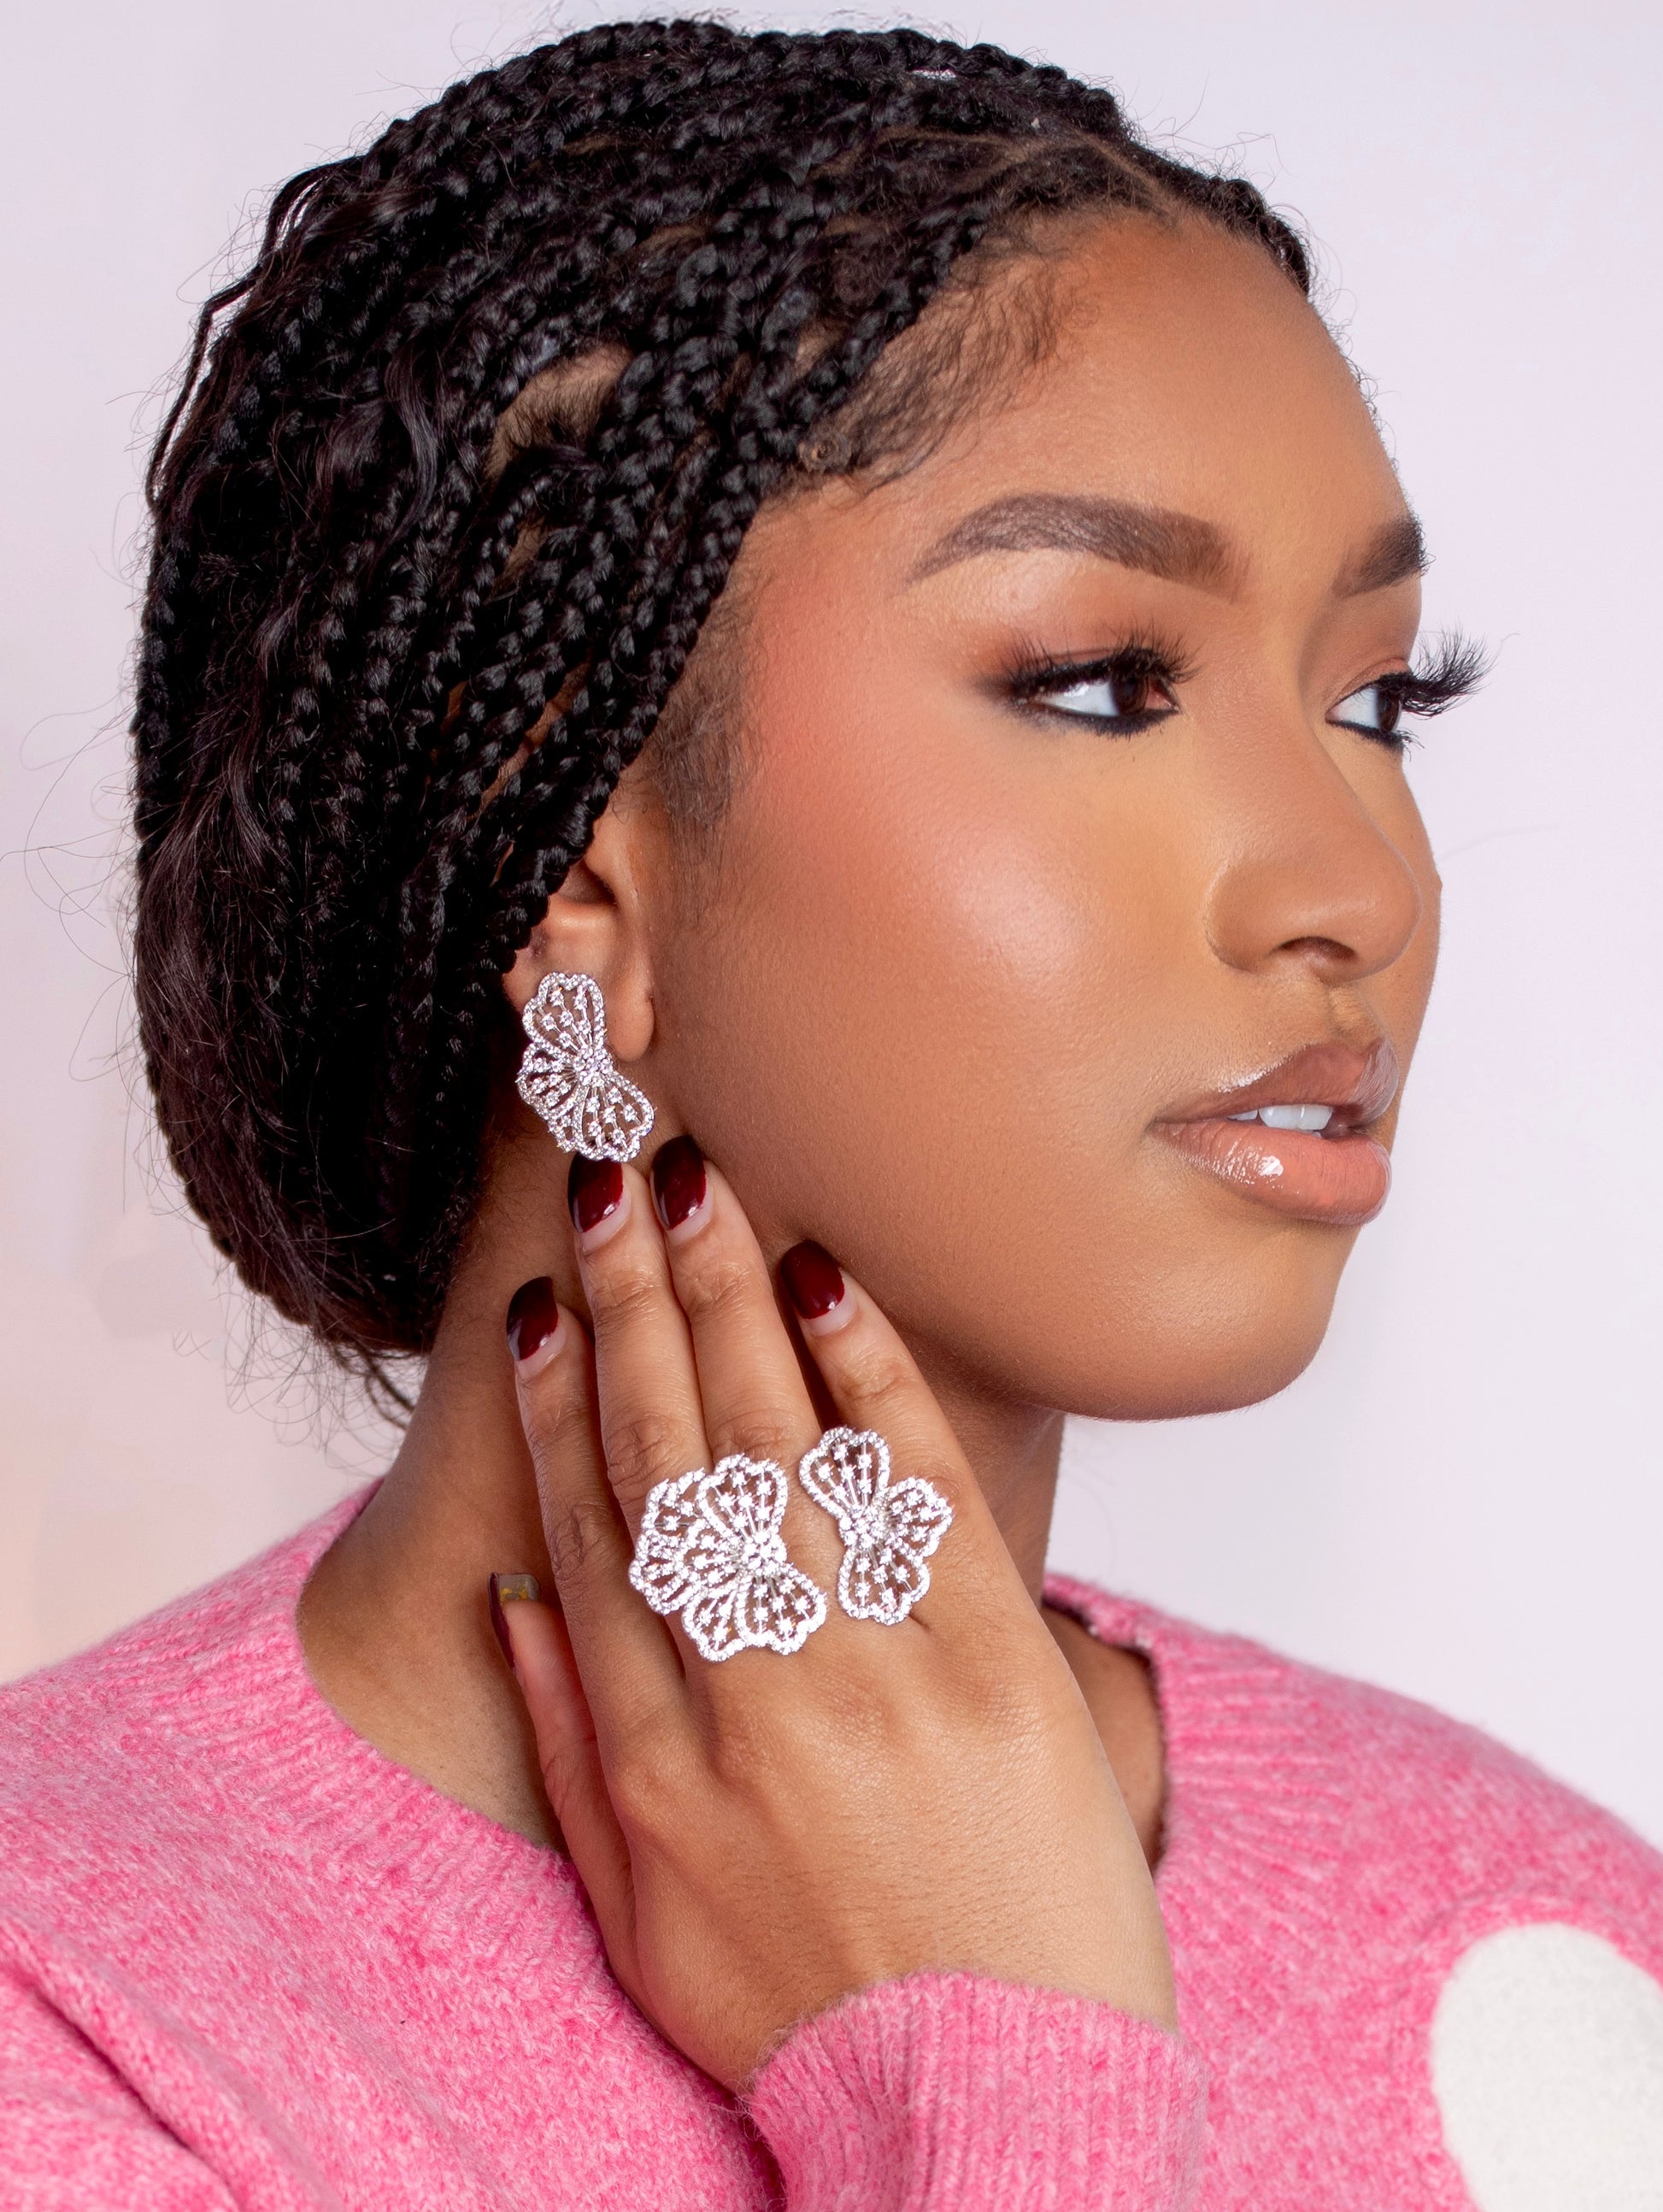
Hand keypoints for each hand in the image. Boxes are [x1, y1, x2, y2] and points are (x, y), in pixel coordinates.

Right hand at [495, 1142, 1174, 2091]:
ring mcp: (872, 1675)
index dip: (558, 1401)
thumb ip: (566, 1743)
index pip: (589, 1531)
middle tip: (608, 1175)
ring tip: (694, 1183)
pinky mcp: (994, 1662)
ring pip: (779, 1448)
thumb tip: (514, 1590)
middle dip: (634, 1305)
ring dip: (729, 1303)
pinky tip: (824, 1283)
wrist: (998, 2103)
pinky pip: (920, 1489)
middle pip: (672, 1457)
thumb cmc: (810, 2011)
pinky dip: (870, 1377)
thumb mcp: (639, 1913)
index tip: (544, 1296)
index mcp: (650, 1759)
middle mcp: (746, 1697)